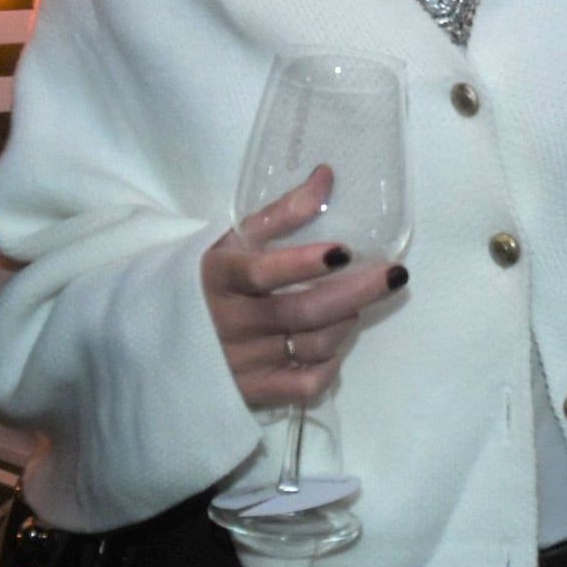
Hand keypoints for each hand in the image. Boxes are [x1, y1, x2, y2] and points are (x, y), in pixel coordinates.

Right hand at [200, 168, 402, 413]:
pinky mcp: (256, 391)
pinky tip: (335, 344)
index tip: (343, 251)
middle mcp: (231, 323)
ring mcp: (244, 362)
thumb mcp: (237, 240)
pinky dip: (332, 364)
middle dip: (357, 292)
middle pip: (304, 312)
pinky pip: (309, 384)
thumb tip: (327, 175)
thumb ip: (282, 211)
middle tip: (395, 274)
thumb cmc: (216, 277)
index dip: (302, 264)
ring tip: (353, 305)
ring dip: (346, 322)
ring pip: (315, 345)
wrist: (170, 332)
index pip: (262, 273)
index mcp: (221, 277)